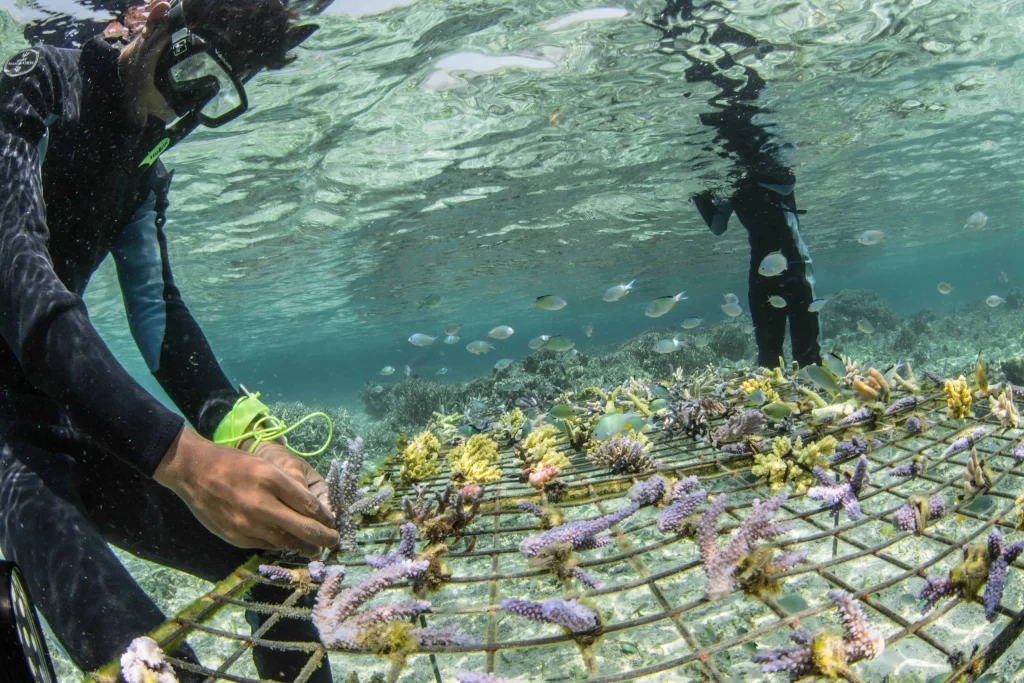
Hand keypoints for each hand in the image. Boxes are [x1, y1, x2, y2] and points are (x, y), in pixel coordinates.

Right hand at [154, 427, 338, 556]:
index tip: (334, 522)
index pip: (310, 505)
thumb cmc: (235, 464)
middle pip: (304, 528)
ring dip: (304, 547)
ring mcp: (247, 524)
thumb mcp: (267, 466)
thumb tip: (315, 510)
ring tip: (316, 548)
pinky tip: (288, 544)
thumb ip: (290, 487)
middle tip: (334, 541)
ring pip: (286, 542)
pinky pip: (265, 545)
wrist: (193, 471)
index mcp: (272, 480)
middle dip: (324, 538)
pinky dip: (280, 545)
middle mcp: (261, 504)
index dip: (326, 517)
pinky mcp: (235, 537)